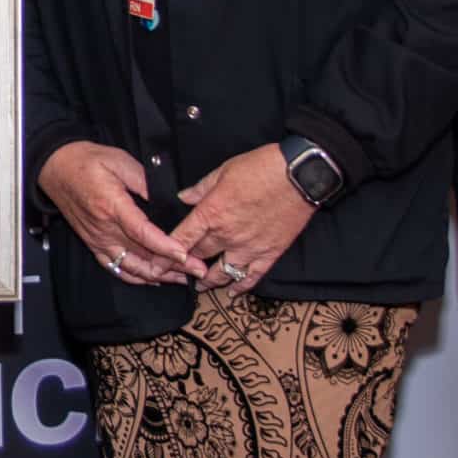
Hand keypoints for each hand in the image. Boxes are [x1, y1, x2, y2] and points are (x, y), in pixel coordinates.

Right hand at [37, 141, 203, 285]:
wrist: (56, 169)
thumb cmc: (87, 161)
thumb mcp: (120, 161)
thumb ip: (144, 181)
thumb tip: (166, 199)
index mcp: (111, 206)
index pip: (142, 233)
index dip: (165, 246)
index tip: (185, 254)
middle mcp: (104, 229)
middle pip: (142, 255)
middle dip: (173, 266)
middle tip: (198, 270)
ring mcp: (97, 240)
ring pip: (131, 267)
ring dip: (158, 276)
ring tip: (182, 278)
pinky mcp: (93, 244)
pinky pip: (116, 268)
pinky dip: (136, 277)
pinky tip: (153, 279)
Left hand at [169, 146, 317, 292]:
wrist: (301, 174)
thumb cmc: (263, 167)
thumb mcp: (225, 170)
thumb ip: (201, 188)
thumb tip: (183, 197)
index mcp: (212, 212)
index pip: (181, 240)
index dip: (165, 256)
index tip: (156, 266)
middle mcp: (227, 234)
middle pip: (199, 257)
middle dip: (185, 266)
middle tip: (177, 272)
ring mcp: (249, 247)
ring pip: (222, 273)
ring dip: (208, 281)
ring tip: (201, 285)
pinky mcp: (270, 253)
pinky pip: (252, 277)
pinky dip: (241, 287)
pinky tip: (233, 291)